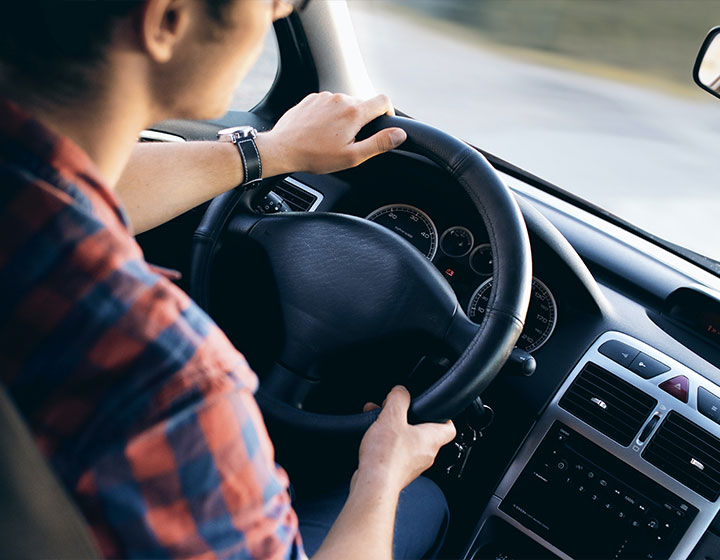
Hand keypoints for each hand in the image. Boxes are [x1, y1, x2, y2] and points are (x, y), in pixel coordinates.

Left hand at [256, 92, 406, 176]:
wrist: (282, 149)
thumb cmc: (315, 155)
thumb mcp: (352, 156)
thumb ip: (379, 144)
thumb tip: (399, 134)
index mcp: (354, 112)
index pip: (383, 101)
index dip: (388, 113)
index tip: (383, 125)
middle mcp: (340, 98)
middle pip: (363, 104)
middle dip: (362, 121)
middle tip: (351, 141)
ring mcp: (324, 97)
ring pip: (344, 104)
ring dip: (344, 118)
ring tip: (332, 138)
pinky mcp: (311, 99)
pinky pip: (328, 104)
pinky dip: (329, 115)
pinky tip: (320, 131)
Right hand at [354, 386, 455, 494]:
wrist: (373, 486)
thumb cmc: (386, 457)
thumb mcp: (392, 417)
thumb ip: (399, 399)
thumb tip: (401, 391)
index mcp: (431, 439)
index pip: (449, 427)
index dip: (443, 415)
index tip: (433, 407)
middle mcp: (426, 454)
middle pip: (424, 432)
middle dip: (407, 418)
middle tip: (395, 411)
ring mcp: (412, 465)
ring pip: (407, 441)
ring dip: (394, 429)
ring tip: (378, 421)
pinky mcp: (398, 472)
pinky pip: (395, 453)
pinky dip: (386, 443)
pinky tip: (372, 438)